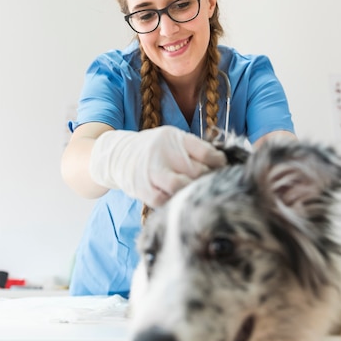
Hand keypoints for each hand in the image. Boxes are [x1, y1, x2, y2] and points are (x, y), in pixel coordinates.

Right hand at [89, 126, 225, 206]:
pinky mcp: (143, 190)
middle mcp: (163, 153)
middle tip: (211, 185)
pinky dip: (175, 202)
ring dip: (192, 192)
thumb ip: (194, 148)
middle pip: (197, 171)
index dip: (219, 163)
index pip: (206, 152)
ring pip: (181, 187)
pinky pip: (166, 201)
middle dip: (208, 180)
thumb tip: (222, 163)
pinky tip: (179, 200)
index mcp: (174, 138)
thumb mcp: (172, 138)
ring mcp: (152, 172)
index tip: (222, 168)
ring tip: (195, 194)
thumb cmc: (153, 149)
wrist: (117, 156)